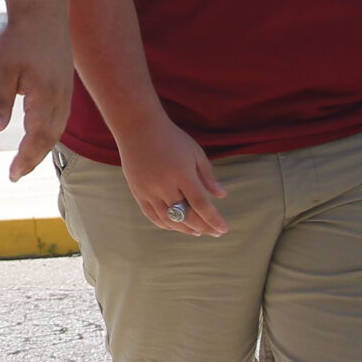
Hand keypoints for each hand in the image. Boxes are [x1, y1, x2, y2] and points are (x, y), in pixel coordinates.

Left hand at [0, 9, 75, 181]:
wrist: (44, 10)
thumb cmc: (21, 37)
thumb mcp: (4, 69)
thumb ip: (0, 101)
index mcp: (45, 96)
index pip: (36, 137)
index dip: (25, 158)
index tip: (12, 174)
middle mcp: (60, 97)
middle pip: (49, 138)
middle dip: (33, 158)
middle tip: (15, 174)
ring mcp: (65, 91)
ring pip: (57, 128)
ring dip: (42, 147)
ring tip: (26, 161)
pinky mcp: (65, 84)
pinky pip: (60, 116)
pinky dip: (49, 131)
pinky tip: (39, 135)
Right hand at [116, 115, 228, 235]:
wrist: (137, 128)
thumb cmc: (171, 138)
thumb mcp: (194, 152)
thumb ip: (207, 175)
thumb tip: (222, 195)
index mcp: (182, 174)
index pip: (201, 204)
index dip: (214, 220)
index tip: (224, 229)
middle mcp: (164, 185)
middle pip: (186, 215)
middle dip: (203, 227)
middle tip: (215, 233)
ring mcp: (149, 191)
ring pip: (169, 220)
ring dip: (185, 229)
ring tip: (198, 232)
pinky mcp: (138, 192)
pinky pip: (153, 216)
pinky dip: (166, 224)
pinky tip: (177, 226)